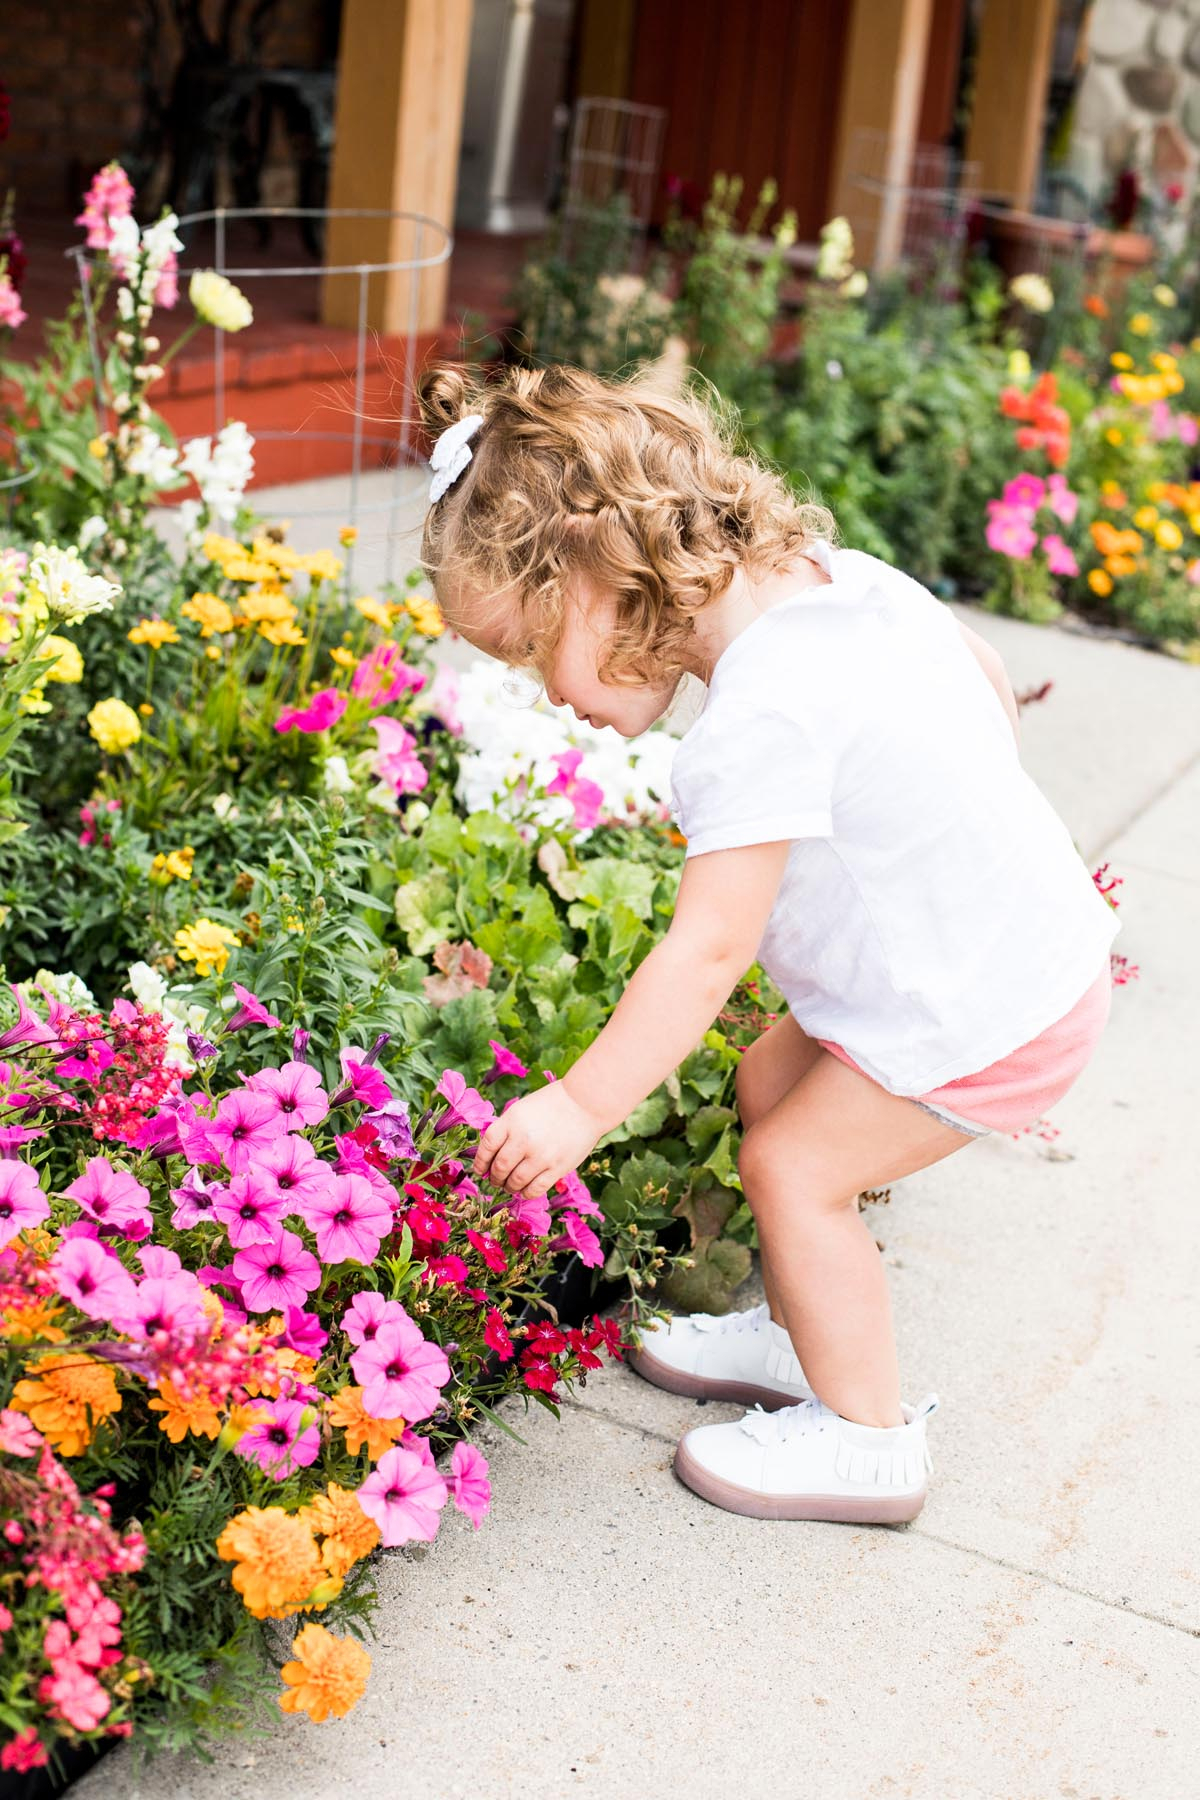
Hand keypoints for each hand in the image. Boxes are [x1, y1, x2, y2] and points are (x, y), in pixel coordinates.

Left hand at [473, 1082, 604, 1199]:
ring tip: (510, 1186)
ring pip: (515, 1182)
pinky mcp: (557, 1168)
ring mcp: (540, 1156)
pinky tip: (525, 1190)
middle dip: (494, 1178)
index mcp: (511, 1121)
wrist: (586, 1103)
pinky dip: (526, 1193)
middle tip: (496, 1180)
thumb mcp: (522, 1109)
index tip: (480, 1169)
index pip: (487, 1147)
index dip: (480, 1162)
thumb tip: (491, 1157)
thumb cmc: (552, 1103)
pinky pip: (534, 1189)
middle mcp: (523, 1139)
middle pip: (499, 1167)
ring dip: (509, 1187)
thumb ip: (507, 1129)